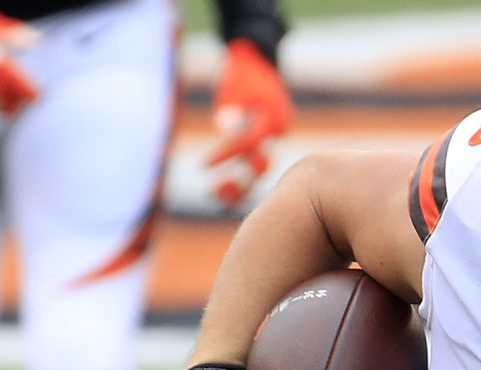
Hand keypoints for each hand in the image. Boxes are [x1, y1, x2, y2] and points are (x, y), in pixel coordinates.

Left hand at [203, 40, 293, 209]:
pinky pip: (255, 163)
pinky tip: (224, 186)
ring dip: (240, 187)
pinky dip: (241, 175)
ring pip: (258, 170)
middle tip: (212, 193)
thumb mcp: (234, 86)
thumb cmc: (243, 72)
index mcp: (273, 118)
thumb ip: (231, 106)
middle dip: (239, 184)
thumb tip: (225, 125)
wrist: (257, 61)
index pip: (248, 144)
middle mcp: (278, 131)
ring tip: (216, 197)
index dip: (225, 156)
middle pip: (260, 167)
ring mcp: (275, 137)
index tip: (202, 166)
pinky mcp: (268, 140)